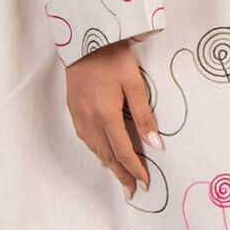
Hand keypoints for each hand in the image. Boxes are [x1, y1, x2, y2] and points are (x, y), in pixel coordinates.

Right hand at [64, 39, 162, 198]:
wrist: (84, 38)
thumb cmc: (112, 56)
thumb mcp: (135, 83)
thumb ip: (145, 116)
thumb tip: (156, 145)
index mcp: (106, 115)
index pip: (123, 152)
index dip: (135, 169)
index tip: (146, 182)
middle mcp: (90, 120)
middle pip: (108, 156)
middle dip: (121, 175)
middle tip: (132, 191)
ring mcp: (78, 115)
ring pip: (94, 149)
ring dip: (108, 165)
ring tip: (120, 177)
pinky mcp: (73, 109)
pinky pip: (86, 138)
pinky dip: (96, 151)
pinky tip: (102, 154)